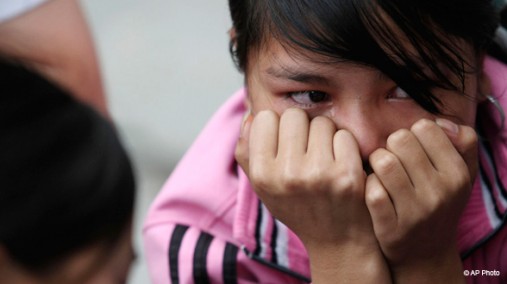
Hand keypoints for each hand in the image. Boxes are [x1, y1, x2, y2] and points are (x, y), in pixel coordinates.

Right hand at [236, 108, 389, 282]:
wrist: (336, 241)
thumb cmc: (296, 206)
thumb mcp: (261, 186)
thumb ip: (247, 150)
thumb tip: (250, 114)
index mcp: (262, 175)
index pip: (265, 118)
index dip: (276, 127)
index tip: (284, 143)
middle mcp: (287, 175)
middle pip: (294, 115)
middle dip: (302, 127)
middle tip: (306, 149)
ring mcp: (319, 175)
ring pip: (321, 123)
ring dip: (325, 135)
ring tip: (324, 158)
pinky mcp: (348, 176)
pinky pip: (344, 135)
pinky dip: (345, 145)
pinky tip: (341, 164)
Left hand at [365, 118, 476, 281]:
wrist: (426, 254)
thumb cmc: (439, 204)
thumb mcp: (460, 176)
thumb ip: (462, 143)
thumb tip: (440, 121)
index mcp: (458, 174)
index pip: (425, 127)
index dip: (412, 134)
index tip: (411, 149)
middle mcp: (440, 192)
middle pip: (399, 139)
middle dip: (391, 145)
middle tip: (392, 158)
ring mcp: (415, 212)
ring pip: (383, 161)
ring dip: (376, 162)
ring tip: (380, 172)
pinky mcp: (390, 227)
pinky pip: (370, 189)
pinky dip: (367, 185)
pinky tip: (373, 190)